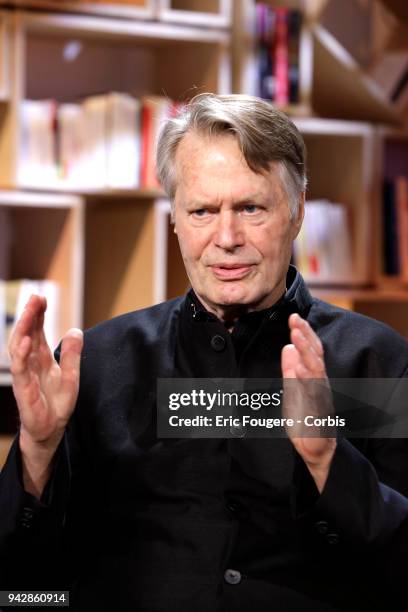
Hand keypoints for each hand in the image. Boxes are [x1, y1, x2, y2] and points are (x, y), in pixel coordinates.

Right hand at [8, 294, 82, 495]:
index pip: (36, 331)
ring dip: (23, 328)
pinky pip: (20, 369)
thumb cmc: (57, 403)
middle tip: (35, 297)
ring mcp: (24, 375)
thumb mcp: (71, 375)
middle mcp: (30, 363)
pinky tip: (27, 340)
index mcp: (40, 358)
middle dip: (29, 315)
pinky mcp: (23, 389)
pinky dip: (21, 354)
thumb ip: (72, 354)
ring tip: (30, 311)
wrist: (52, 430)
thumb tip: (75, 330)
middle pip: (26, 334)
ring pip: (18, 347)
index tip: (42, 297)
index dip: (38, 314)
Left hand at [281, 313, 335, 492]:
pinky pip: (314, 394)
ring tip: (296, 336)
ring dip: (306, 352)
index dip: (304, 333)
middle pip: (315, 355)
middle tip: (295, 320)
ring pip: (316, 370)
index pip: (310, 350)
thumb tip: (286, 348)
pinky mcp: (318, 413)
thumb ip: (291, 369)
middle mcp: (319, 383)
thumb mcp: (293, 389)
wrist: (315, 448)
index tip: (293, 317)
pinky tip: (300, 369)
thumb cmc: (306, 417)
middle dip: (305, 336)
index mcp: (313, 376)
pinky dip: (307, 380)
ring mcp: (320, 397)